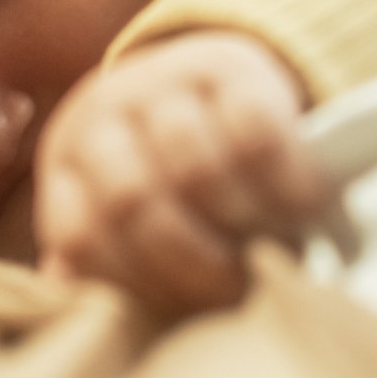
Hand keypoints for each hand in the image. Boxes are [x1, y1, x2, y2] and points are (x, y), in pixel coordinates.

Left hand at [36, 31, 329, 314]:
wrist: (214, 79)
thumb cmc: (173, 171)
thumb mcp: (130, 210)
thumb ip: (110, 260)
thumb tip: (76, 305)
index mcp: (68, 162)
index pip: (82, 238)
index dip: (136, 286)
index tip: (185, 313)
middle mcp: (103, 113)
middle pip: (134, 203)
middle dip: (192, 263)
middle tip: (238, 290)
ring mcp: (162, 80)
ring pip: (195, 170)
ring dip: (241, 225)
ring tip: (274, 253)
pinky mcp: (229, 64)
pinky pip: (255, 134)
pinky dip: (286, 183)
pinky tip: (308, 209)